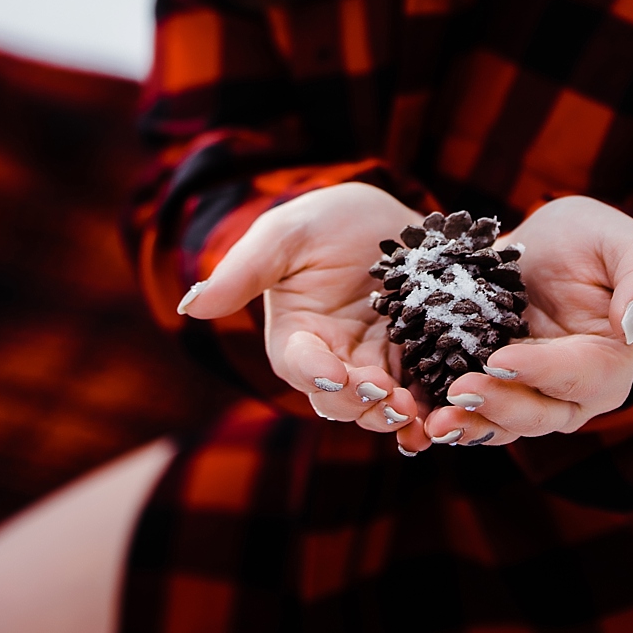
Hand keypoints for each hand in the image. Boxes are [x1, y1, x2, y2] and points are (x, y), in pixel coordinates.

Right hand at [180, 182, 439, 451]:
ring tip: (413, 411)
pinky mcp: (416, 365)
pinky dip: (428, 413)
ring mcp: (376, 364)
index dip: (314, 372)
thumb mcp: (286, 233)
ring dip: (393, 416)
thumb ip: (243, 271)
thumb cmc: (328, 219)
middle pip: (337, 398)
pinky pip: (420, 398)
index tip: (335, 369)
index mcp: (295, 333)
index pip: (297, 363)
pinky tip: (440, 416)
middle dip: (359, 403)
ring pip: (378, 407)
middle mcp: (333, 358)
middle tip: (385, 394)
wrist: (393, 216)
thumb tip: (191, 306)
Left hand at [415, 195, 632, 449]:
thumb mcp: (624, 242)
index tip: (500, 360)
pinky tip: (420, 416)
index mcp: (607, 363)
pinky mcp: (489, 387)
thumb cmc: (590, 239)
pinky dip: (449, 417)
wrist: (537, 243)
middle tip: (459, 390)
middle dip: (499, 405)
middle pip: (539, 414)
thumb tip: (632, 324)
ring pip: (502, 424)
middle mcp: (570, 392)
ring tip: (436, 420)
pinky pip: (471, 413)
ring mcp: (527, 394)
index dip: (541, 371)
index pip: (578, 377)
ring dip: (469, 424)